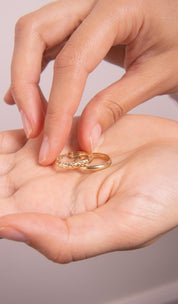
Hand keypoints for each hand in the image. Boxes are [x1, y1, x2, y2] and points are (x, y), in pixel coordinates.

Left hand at [0, 115, 177, 262]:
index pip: (0, 215)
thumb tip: (10, 230)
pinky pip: (30, 127)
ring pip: (6, 156)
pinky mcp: (67, 130)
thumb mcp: (121, 227)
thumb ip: (65, 239)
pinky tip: (4, 122)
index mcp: (56, 217)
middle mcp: (51, 189)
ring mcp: (57, 158)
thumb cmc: (165, 197)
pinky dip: (13, 124)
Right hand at [4, 0, 177, 164]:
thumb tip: (85, 137)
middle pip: (35, 34)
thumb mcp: (157, 74)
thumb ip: (117, 104)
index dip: (58, 108)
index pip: (72, 61)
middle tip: (34, 129)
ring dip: (26, 80)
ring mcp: (82, 8)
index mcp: (118, 6)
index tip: (52, 144)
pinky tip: (32, 97)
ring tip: (35, 120)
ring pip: (34, 36)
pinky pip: (45, 43)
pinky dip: (33, 71)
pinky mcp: (79, 23)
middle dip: (26, 85)